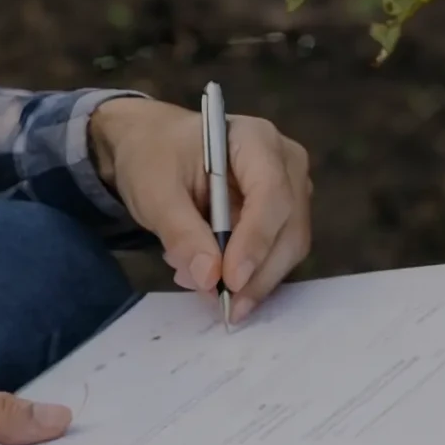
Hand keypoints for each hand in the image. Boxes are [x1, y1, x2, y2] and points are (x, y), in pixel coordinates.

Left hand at [89, 95, 313, 319]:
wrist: (154, 148)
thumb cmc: (154, 157)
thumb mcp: (154, 191)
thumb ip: (181, 232)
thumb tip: (208, 278)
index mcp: (255, 139)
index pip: (271, 195)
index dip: (255, 242)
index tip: (231, 282)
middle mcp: (285, 163)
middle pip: (289, 228)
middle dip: (258, 274)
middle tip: (222, 305)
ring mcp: (290, 189)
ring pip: (288, 248)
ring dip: (252, 280)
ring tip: (202, 284)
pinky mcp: (282, 216)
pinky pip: (276, 254)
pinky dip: (249, 276)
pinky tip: (212, 277)